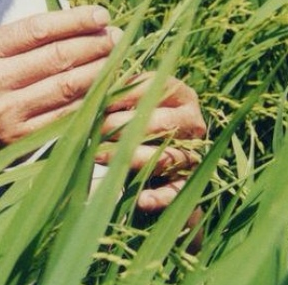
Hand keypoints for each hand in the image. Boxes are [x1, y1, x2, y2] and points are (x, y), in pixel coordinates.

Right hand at [0, 5, 117, 167]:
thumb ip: (24, 39)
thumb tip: (77, 19)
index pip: (37, 29)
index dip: (75, 20)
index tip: (102, 15)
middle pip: (57, 57)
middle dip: (94, 44)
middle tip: (117, 37)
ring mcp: (8, 112)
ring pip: (68, 87)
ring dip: (100, 71)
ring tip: (117, 59)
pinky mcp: (22, 138)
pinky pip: (67, 115)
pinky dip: (91, 100)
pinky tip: (106, 89)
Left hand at [98, 73, 206, 211]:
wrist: (148, 157)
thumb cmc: (129, 118)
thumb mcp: (124, 101)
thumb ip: (114, 92)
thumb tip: (94, 88)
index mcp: (178, 93)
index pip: (154, 88)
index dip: (124, 95)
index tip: (99, 101)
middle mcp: (191, 121)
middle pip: (161, 123)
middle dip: (123, 126)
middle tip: (95, 130)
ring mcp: (193, 152)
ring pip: (166, 156)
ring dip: (132, 158)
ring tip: (99, 156)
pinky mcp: (188, 181)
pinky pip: (177, 190)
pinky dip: (160, 196)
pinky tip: (142, 200)